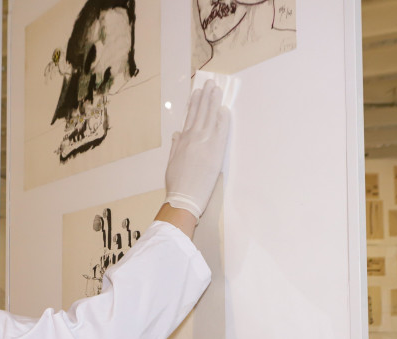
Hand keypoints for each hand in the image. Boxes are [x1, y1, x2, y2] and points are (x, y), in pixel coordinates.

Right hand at [164, 80, 230, 222]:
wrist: (184, 198)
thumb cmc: (177, 184)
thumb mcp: (171, 162)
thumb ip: (176, 146)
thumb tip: (177, 133)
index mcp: (182, 140)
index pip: (190, 117)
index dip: (194, 103)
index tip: (197, 93)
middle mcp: (193, 138)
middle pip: (200, 113)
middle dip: (205, 97)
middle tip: (210, 84)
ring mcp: (205, 143)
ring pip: (210, 117)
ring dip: (213, 102)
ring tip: (216, 90)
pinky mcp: (215, 151)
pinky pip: (220, 131)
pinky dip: (222, 119)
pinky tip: (224, 109)